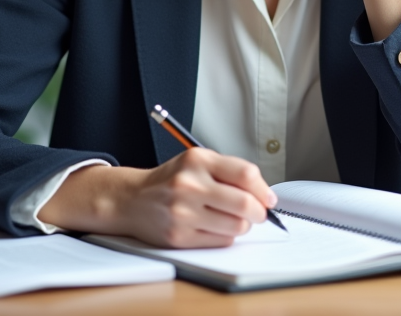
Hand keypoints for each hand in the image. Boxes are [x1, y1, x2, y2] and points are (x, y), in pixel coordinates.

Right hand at [42, 149, 276, 248]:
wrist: (132, 199)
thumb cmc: (171, 181)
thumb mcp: (197, 162)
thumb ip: (230, 171)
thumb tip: (264, 195)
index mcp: (198, 160)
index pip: (246, 174)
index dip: (264, 190)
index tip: (269, 199)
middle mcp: (189, 184)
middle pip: (245, 204)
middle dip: (259, 212)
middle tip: (259, 214)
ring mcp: (183, 212)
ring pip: (236, 226)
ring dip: (242, 226)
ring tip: (232, 219)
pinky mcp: (179, 236)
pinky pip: (221, 241)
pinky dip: (225, 236)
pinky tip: (214, 227)